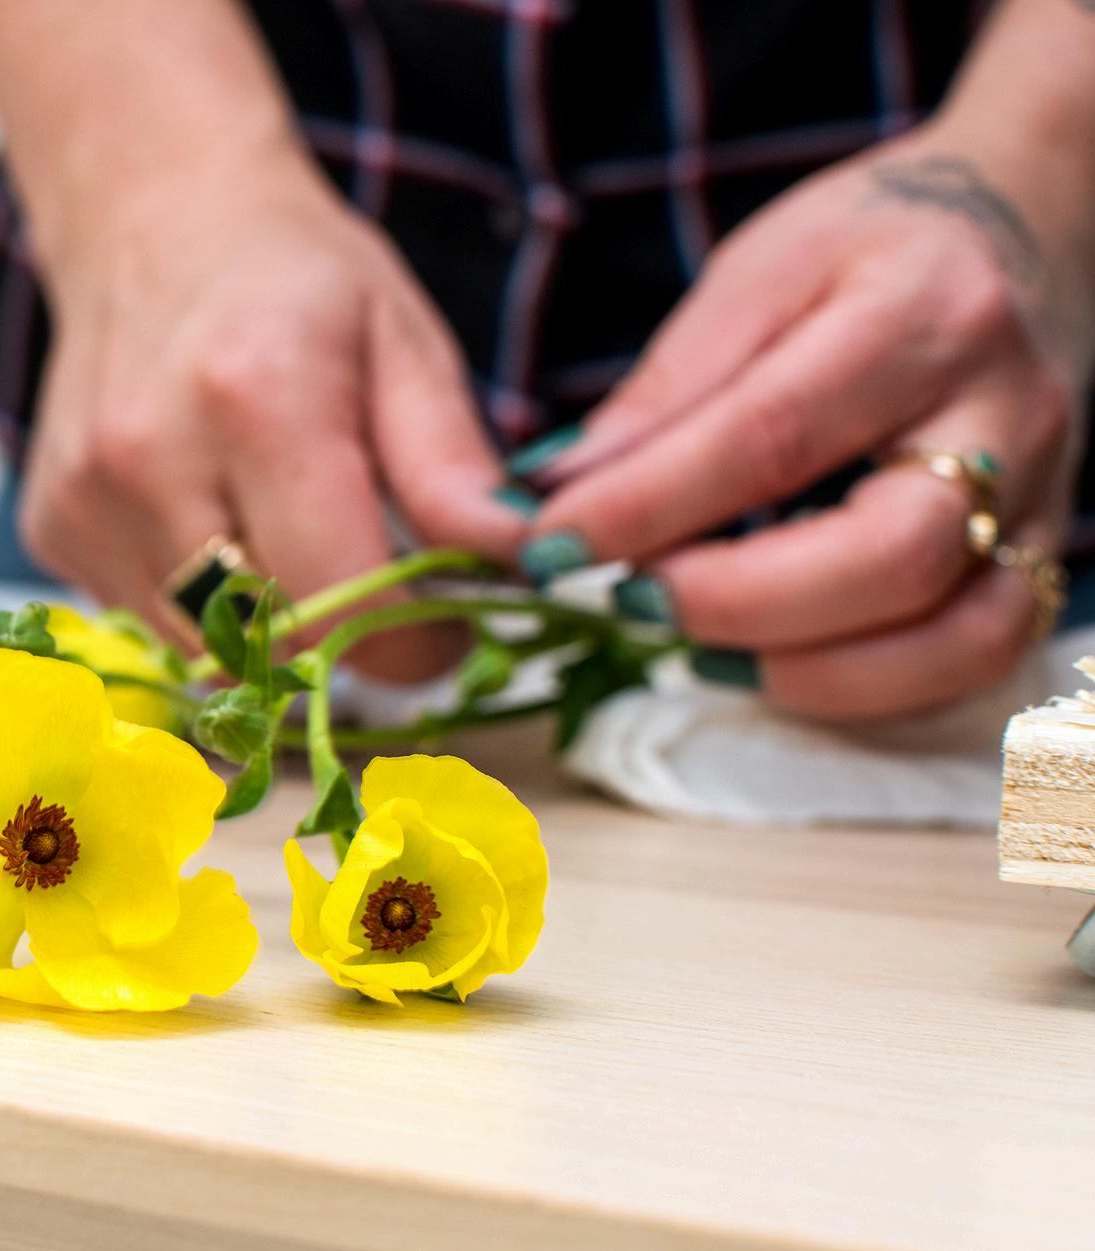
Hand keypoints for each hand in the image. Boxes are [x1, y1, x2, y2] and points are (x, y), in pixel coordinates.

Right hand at [17, 150, 524, 679]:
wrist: (150, 212)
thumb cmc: (291, 277)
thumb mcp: (403, 340)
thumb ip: (450, 462)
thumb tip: (513, 560)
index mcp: (257, 403)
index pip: (334, 605)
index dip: (405, 646)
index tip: (442, 629)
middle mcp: (150, 458)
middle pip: (263, 646)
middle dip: (340, 645)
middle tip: (379, 597)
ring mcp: (86, 497)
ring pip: (199, 650)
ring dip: (264, 632)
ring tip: (294, 546)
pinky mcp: (51, 525)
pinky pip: (144, 619)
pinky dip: (199, 605)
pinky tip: (219, 524)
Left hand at [520, 122, 1093, 718]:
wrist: (1030, 222)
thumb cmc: (873, 247)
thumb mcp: (758, 270)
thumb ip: (667, 387)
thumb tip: (558, 492)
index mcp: (919, 312)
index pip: (776, 432)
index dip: (651, 504)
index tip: (554, 543)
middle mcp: (1004, 412)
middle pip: (889, 553)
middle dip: (735, 601)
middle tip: (626, 602)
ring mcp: (1038, 496)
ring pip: (956, 634)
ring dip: (806, 667)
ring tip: (692, 646)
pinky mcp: (1040, 552)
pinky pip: (975, 658)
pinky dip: (867, 685)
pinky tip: (769, 661)